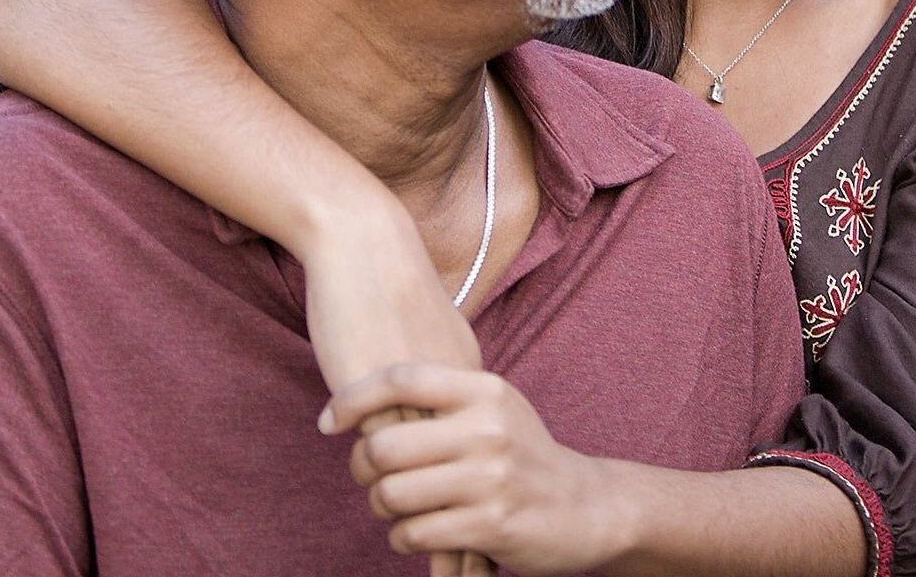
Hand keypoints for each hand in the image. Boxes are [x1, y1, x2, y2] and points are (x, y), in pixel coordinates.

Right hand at [301, 216, 487, 575]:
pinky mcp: (379, 407)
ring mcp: (419, 405)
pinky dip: (406, 511)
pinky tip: (409, 544)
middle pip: (473, 481)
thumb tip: (430, 398)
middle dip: (471, 532)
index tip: (512, 537)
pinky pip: (397, 475)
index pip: (491, 456)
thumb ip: (432, 367)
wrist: (363, 248)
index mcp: (467, 381)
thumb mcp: (421, 333)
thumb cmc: (381, 282)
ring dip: (440, 534)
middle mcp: (453, 398)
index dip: (497, 497)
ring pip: (441, 488)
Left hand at [323, 364, 626, 575]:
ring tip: (396, 507)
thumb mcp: (494, 407)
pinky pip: (412, 533)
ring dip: (381, 507)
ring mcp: (491, 478)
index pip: (401, 378)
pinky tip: (417, 531)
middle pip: (384, 444)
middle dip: (363, 468)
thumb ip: (441, 396)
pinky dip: (403, 537)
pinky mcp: (490, 524)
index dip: (352, 398)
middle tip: (372, 476)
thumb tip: (363, 393)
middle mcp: (488, 428)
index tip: (329, 422)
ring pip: (391, 494)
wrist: (586, 508)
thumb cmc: (522, 454)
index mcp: (485, 390)